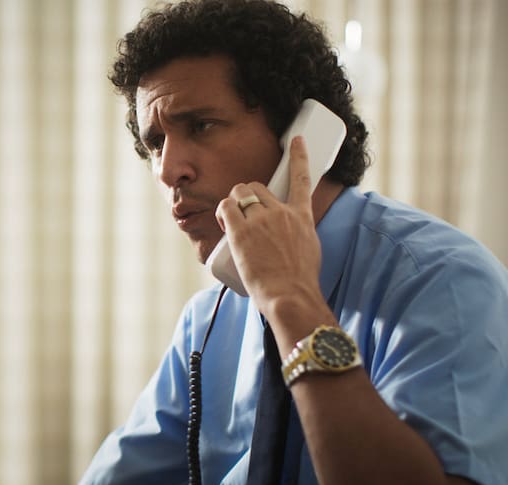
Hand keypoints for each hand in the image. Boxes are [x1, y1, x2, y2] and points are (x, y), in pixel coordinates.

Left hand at [214, 136, 322, 316]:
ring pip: (239, 193)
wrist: (291, 295)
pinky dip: (222, 212)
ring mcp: (262, 220)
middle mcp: (281, 213)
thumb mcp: (309, 251)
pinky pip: (226, 208)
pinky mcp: (242, 231)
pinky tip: (224, 224)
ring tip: (231, 225)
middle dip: (245, 197)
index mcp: (301, 217)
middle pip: (256, 187)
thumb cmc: (299, 283)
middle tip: (242, 218)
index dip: (299, 157)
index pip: (301, 179)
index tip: (296, 141)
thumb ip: (298, 236)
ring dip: (232, 204)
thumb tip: (287, 238)